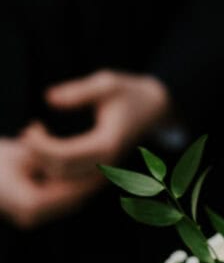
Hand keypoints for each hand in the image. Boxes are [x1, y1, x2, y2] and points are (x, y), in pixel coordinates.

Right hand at [0, 138, 101, 229]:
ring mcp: (29, 219)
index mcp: (31, 204)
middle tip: (113, 166)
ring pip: (68, 203)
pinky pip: (58, 202)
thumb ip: (52, 160)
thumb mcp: (24, 153)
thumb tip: (81, 162)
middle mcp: (31, 217)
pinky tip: (86, 174)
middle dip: (91, 184)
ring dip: (85, 187)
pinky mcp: (30, 215)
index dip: (90, 177)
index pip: (71, 192)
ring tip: (103, 168)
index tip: (106, 161)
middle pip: (72, 201)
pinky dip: (72, 189)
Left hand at [21, 70, 171, 179]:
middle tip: (29, 131)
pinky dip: (56, 166)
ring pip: (67, 179)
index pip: (65, 156)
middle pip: (63, 172)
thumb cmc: (130, 92)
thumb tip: (50, 98)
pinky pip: (74, 177)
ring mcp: (106, 169)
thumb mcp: (107, 83)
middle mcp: (108, 163)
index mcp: (108, 144)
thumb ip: (79, 91)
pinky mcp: (102, 170)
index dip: (42, 146)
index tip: (31, 128)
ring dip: (46, 163)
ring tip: (36, 136)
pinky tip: (47, 146)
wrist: (157, 109)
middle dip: (40, 156)